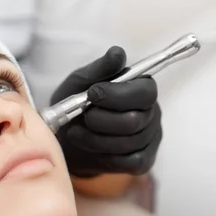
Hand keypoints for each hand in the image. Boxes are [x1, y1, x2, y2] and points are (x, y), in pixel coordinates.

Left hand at [50, 46, 161, 176]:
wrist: (65, 137)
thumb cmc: (76, 104)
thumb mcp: (80, 82)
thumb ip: (100, 68)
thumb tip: (118, 53)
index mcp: (141, 89)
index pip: (145, 92)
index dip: (117, 95)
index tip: (92, 93)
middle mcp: (151, 113)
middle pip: (134, 120)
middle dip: (101, 120)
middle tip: (84, 116)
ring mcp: (149, 139)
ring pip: (128, 143)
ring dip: (95, 138)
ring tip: (78, 132)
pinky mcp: (142, 161)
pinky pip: (128, 162)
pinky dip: (103, 156)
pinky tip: (89, 147)